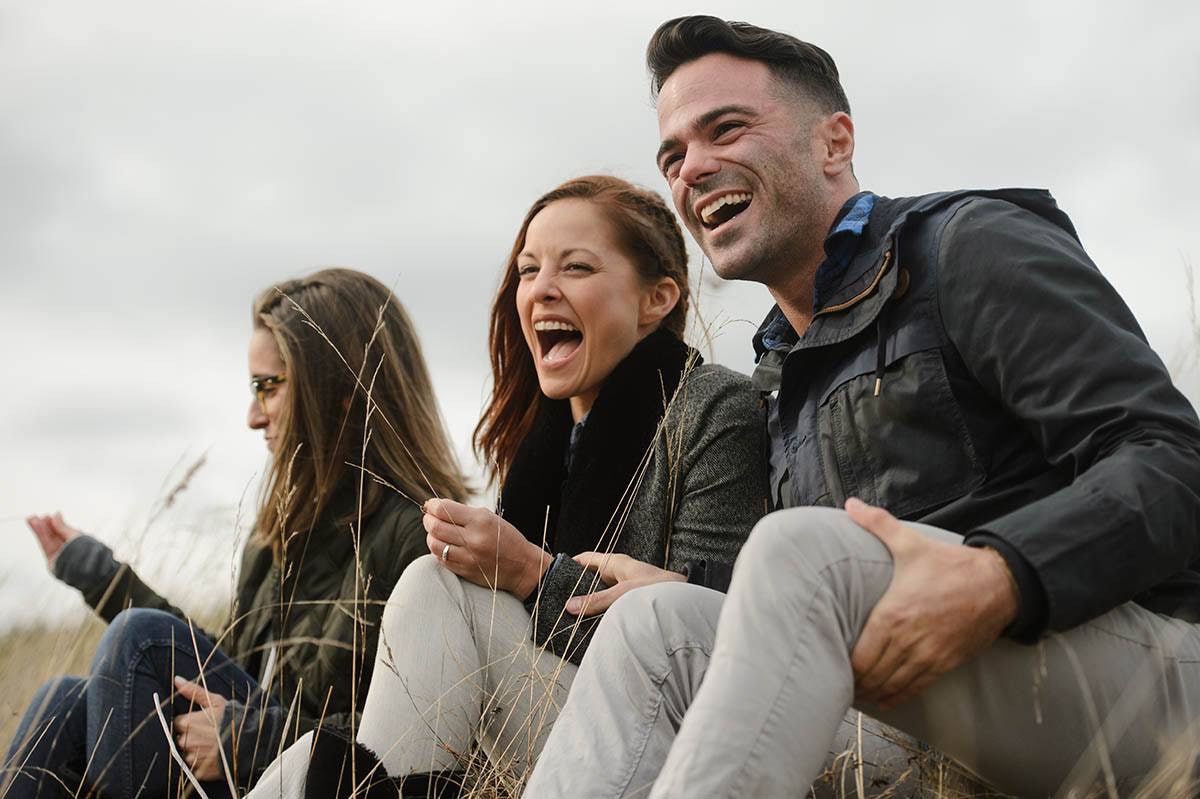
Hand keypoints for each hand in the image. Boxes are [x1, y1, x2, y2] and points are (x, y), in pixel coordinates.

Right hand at [26, 512, 81, 569]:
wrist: (85, 566)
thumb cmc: (85, 551)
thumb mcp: (74, 535)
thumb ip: (62, 527)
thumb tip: (56, 514)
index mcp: (76, 542)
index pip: (62, 532)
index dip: (53, 524)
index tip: (46, 516)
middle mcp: (67, 549)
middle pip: (52, 536)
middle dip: (43, 526)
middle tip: (33, 517)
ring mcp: (59, 555)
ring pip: (47, 540)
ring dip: (39, 529)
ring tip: (32, 519)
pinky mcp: (52, 561)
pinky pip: (45, 546)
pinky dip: (40, 535)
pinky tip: (37, 527)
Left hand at [171, 677, 228, 780]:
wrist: (252, 742)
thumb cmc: (234, 718)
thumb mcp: (215, 701)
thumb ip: (193, 691)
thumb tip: (176, 679)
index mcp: (186, 723)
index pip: (178, 722)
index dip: (191, 721)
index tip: (203, 722)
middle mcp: (185, 741)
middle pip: (181, 738)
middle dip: (192, 736)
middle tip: (210, 733)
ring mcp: (192, 758)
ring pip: (188, 753)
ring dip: (197, 749)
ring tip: (214, 745)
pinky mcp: (198, 772)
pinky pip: (195, 767)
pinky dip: (202, 762)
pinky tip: (214, 755)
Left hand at [423, 498, 549, 597]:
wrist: (522, 566)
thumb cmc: (505, 538)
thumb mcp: (490, 518)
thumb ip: (464, 514)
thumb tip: (437, 509)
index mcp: (480, 520)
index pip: (443, 509)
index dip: (432, 506)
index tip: (431, 505)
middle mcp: (473, 539)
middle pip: (435, 527)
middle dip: (428, 520)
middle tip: (429, 518)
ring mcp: (468, 557)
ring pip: (434, 544)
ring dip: (431, 536)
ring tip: (435, 533)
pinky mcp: (464, 571)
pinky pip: (441, 559)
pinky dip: (437, 550)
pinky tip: (443, 546)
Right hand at [565, 552, 684, 616]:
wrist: (686, 602)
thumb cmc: (660, 590)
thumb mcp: (624, 594)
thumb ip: (598, 600)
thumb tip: (571, 605)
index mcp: (616, 563)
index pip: (586, 559)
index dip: (569, 564)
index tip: (553, 575)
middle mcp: (619, 574)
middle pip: (591, 578)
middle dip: (577, 589)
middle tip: (558, 601)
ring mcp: (625, 588)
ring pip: (600, 593)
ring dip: (590, 603)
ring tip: (571, 615)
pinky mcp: (631, 602)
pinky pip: (610, 605)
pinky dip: (601, 612)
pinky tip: (593, 624)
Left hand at [846, 498, 1017, 709]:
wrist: (996, 584)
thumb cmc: (948, 564)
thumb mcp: (909, 542)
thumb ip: (876, 523)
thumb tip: (850, 504)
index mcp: (892, 614)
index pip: (859, 656)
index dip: (844, 668)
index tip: (832, 666)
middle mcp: (907, 640)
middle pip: (873, 675)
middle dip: (856, 683)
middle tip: (841, 684)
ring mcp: (927, 655)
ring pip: (892, 685)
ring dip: (874, 692)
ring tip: (858, 694)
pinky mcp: (945, 663)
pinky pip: (916, 688)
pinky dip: (897, 697)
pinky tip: (884, 700)